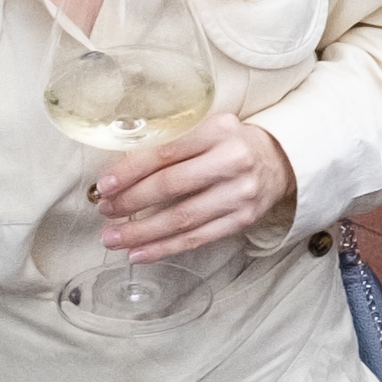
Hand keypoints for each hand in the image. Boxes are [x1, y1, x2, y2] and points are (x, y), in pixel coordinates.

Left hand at [92, 105, 297, 254]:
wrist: (276, 160)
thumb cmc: (227, 143)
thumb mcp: (204, 128)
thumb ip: (170, 142)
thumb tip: (118, 174)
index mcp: (218, 130)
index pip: (165, 152)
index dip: (131, 171)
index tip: (105, 186)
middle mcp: (233, 160)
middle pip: (172, 186)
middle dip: (131, 202)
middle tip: (105, 211)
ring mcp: (239, 193)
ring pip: (182, 218)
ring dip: (142, 232)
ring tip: (113, 239)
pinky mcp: (242, 219)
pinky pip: (197, 238)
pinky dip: (165, 248)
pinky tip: (140, 253)